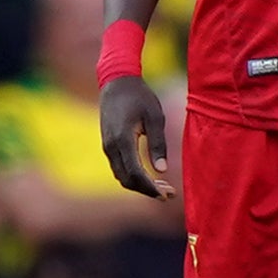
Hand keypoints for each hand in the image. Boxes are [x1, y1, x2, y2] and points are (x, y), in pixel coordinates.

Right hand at [97, 75, 175, 199]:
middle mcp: (111, 147)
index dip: (151, 188)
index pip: (135, 174)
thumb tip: (162, 170)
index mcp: (122, 140)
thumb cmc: (139, 96)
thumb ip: (158, 144)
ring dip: (141, 185)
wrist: (116, 82)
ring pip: (122, 176)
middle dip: (148, 190)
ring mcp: (107, 147)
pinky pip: (119, 168)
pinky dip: (134, 176)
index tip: (166, 194)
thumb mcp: (155, 117)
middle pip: (127, 180)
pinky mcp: (108, 145)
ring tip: (164, 186)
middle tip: (169, 193)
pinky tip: (150, 175)